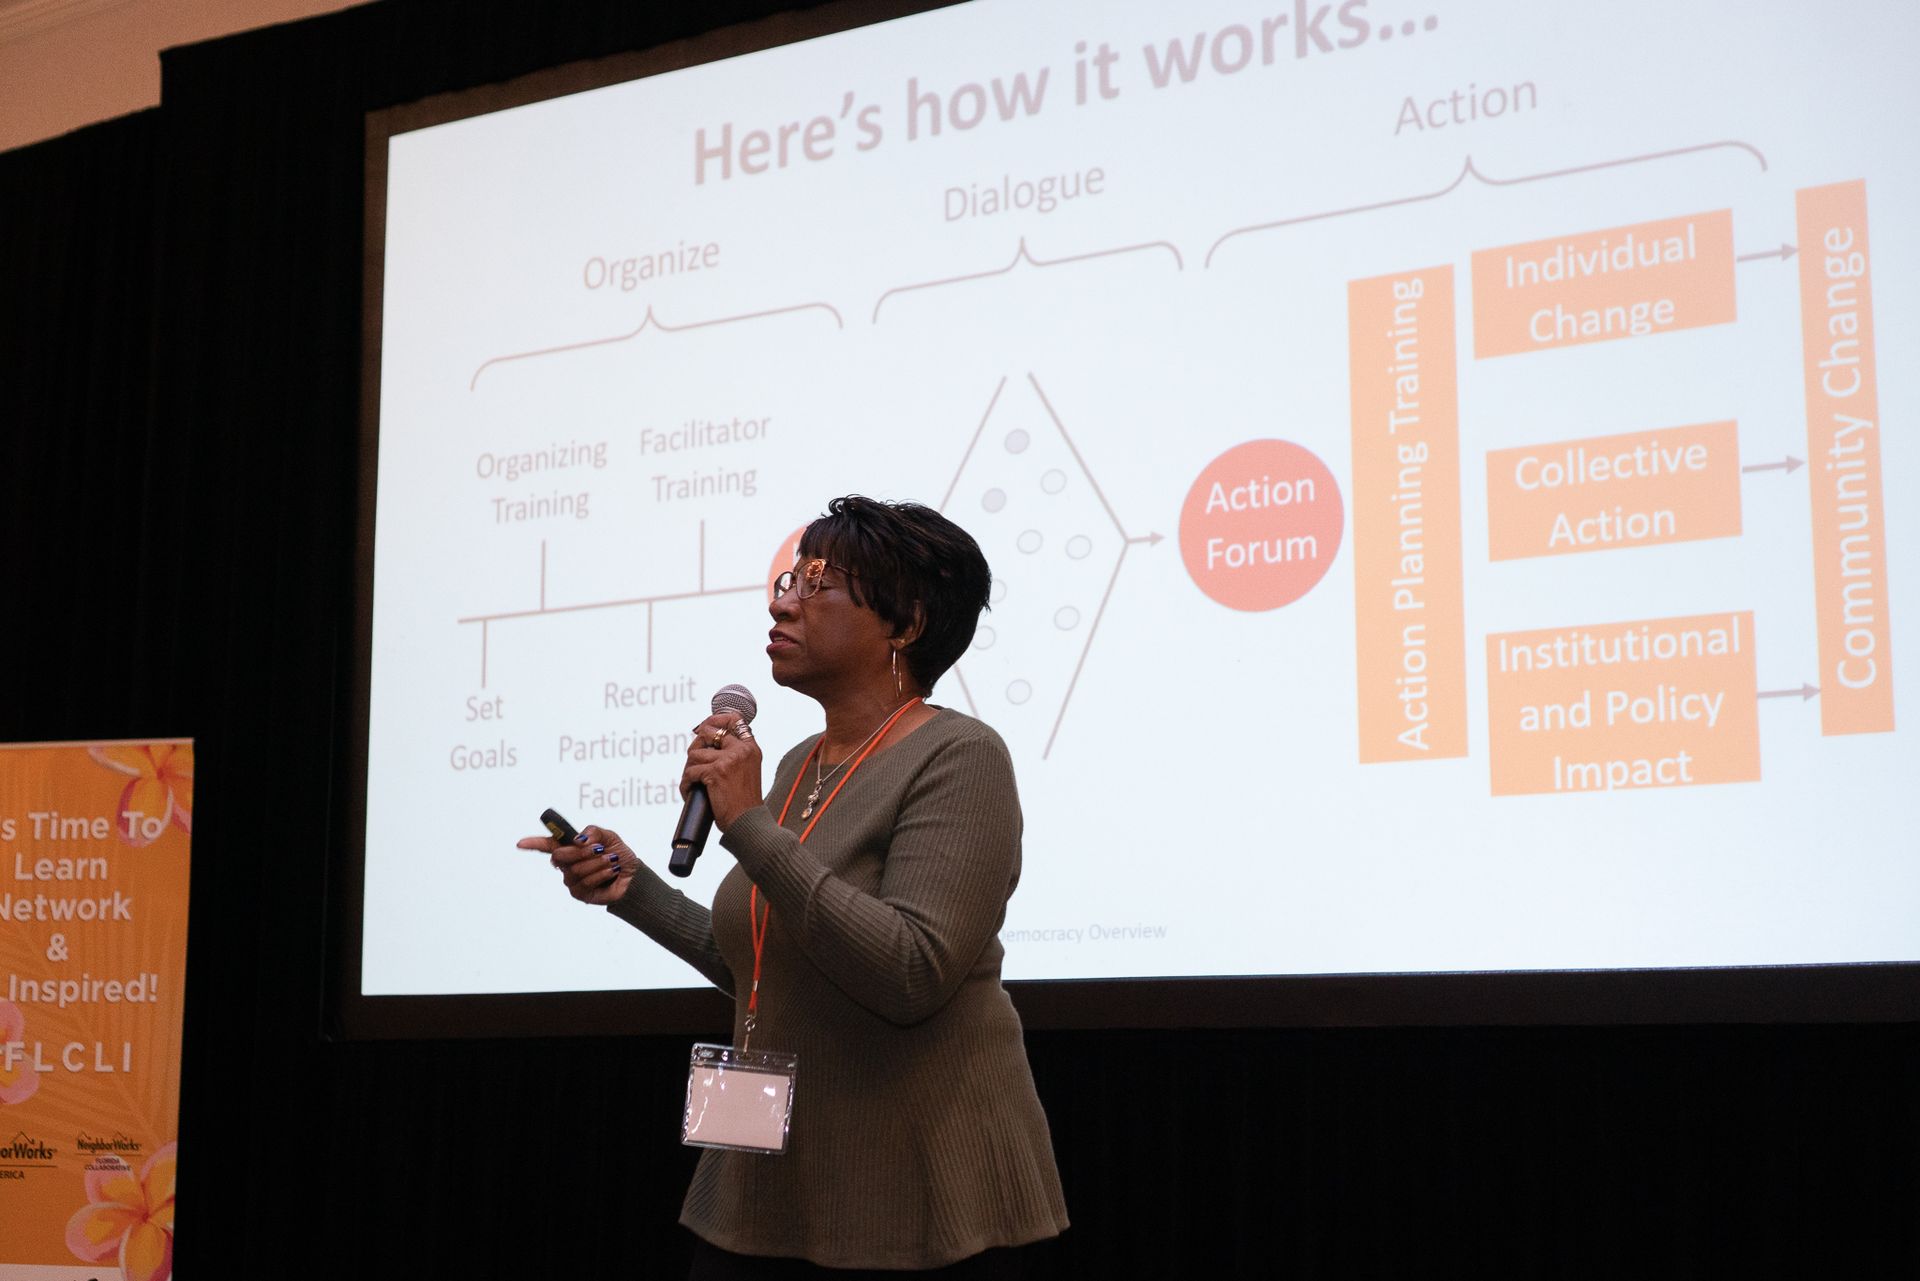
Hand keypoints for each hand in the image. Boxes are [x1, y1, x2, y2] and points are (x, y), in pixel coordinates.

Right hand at [516, 824, 633, 905]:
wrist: (633, 876)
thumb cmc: (618, 855)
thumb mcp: (609, 836)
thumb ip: (593, 832)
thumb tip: (578, 840)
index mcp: (571, 849)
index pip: (548, 845)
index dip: (533, 844)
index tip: (520, 843)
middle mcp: (567, 865)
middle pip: (559, 856)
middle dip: (580, 852)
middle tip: (598, 849)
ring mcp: (572, 880)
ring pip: (575, 869)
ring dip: (597, 863)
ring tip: (611, 861)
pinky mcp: (579, 893)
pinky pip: (585, 882)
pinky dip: (601, 874)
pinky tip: (611, 872)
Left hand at [682, 712, 764, 829]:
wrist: (748, 822)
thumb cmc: (744, 803)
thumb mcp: (746, 773)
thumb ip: (734, 757)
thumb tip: (706, 746)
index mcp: (751, 749)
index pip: (735, 720)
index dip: (716, 719)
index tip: (704, 728)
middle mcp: (742, 750)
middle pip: (709, 732)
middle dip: (696, 746)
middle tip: (693, 762)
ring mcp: (729, 760)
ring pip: (695, 754)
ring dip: (689, 770)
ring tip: (692, 783)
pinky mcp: (716, 772)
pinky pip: (690, 772)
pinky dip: (686, 784)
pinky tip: (689, 792)